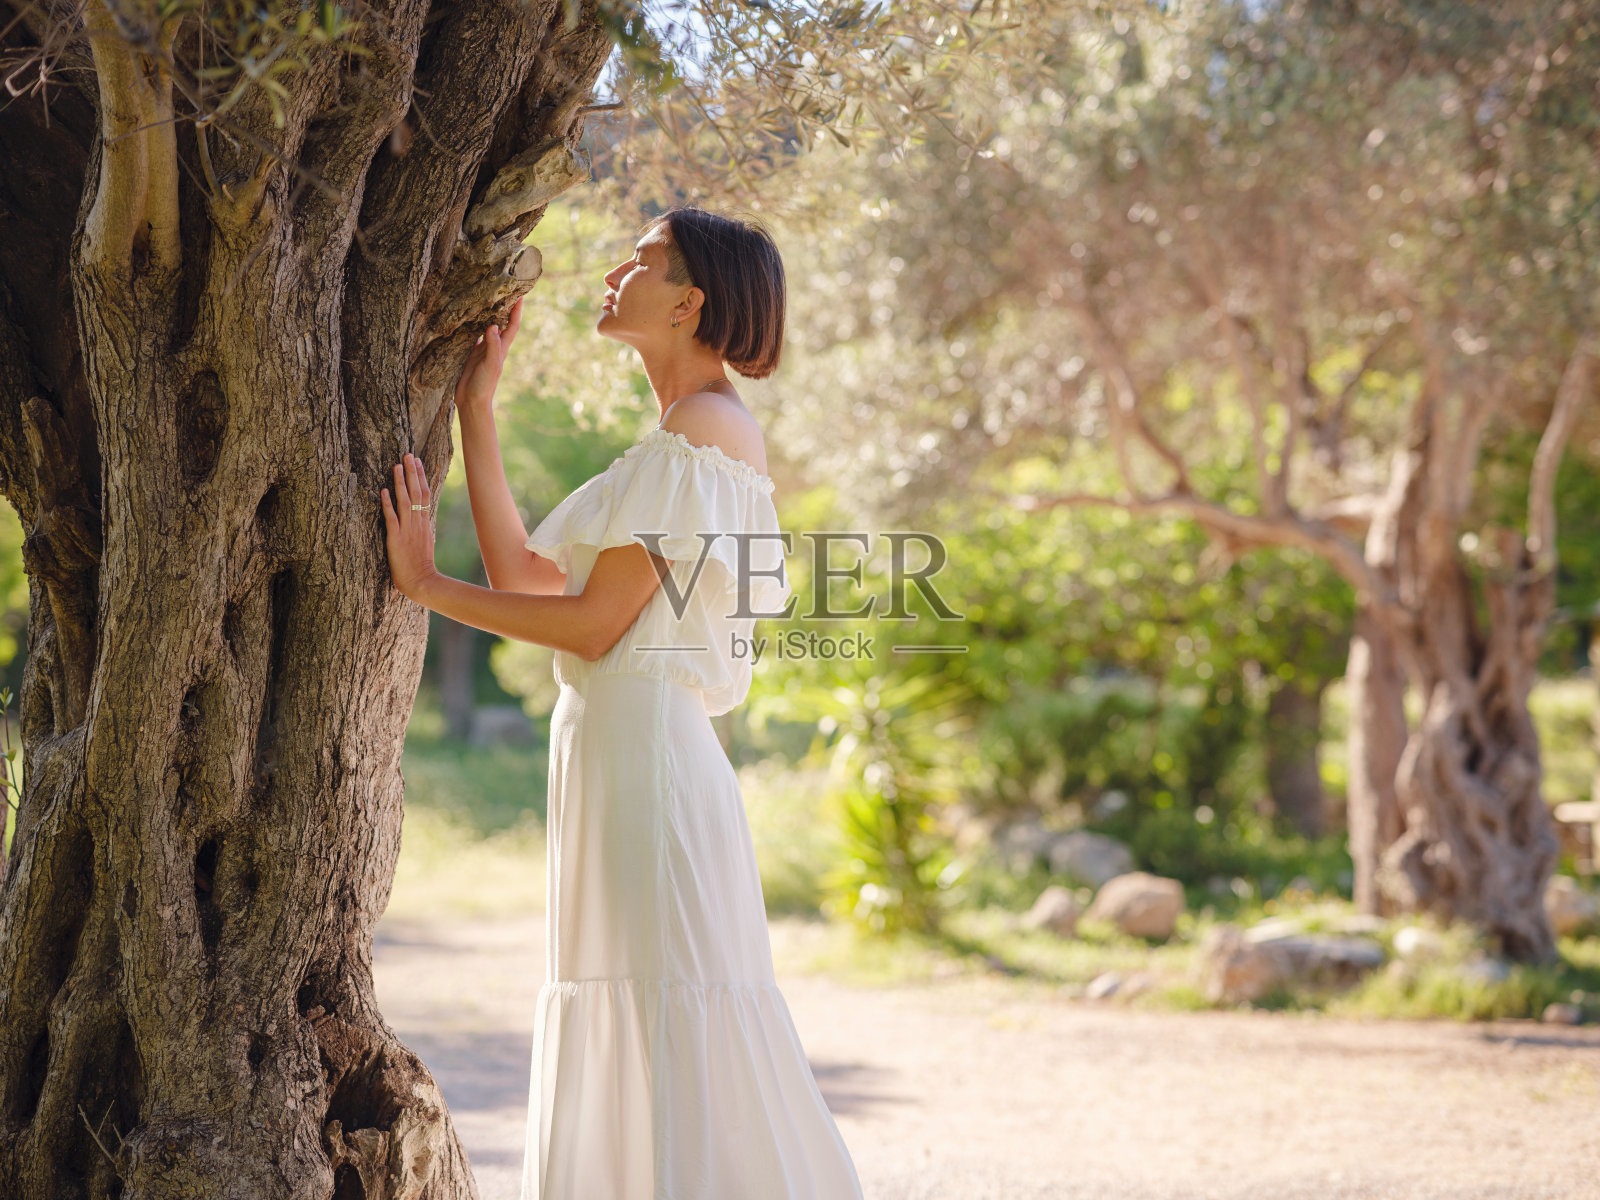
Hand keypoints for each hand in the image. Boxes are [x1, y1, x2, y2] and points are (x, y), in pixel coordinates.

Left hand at [381, 452, 438, 601]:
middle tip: (407, 454)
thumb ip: (421, 528)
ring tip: (396, 465)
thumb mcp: (425, 542)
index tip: (417, 461)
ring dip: (400, 482)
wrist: (422, 582)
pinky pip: (392, 518)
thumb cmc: (421, 567)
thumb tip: (419, 517)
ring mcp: (407, 530)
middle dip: (412, 472)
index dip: (420, 476)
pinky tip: (383, 490)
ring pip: (405, 500)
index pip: (424, 494)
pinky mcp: (395, 539)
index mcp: (424, 523)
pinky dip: (387, 503)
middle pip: (416, 492)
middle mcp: (417, 523)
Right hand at [455, 295, 522, 417]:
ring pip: (486, 328)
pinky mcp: (470, 354)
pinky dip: (471, 327)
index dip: (517, 311)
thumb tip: (493, 325)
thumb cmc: (484, 385)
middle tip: (503, 290)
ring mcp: (482, 350)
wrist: (471, 401)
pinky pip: (471, 336)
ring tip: (486, 299)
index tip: (521, 295)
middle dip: (504, 308)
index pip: (512, 326)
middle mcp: (493, 347)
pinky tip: (467, 319)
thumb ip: (493, 346)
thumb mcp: (491, 365)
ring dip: (488, 315)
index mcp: (502, 349)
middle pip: (501, 323)